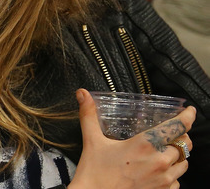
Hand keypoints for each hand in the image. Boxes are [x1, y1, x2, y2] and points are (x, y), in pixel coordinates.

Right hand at [69, 89, 193, 188]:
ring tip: (168, 153)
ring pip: (184, 164)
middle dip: (182, 138)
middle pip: (185, 145)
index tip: (190, 111)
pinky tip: (160, 172)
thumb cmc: (94, 172)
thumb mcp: (92, 141)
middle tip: (175, 134)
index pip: (177, 127)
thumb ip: (89, 115)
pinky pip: (177, 182)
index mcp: (145, 144)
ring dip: (179, 157)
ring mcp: (164, 179)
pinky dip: (173, 175)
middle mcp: (160, 161)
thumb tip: (82, 93)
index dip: (187, 116)